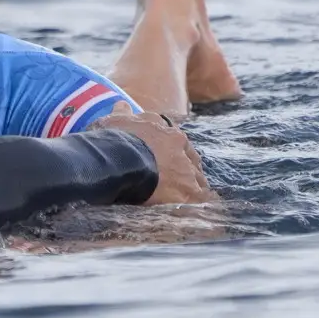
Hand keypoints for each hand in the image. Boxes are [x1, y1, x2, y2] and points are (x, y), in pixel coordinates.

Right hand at [92, 103, 215, 205]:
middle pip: (191, 161)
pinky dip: (202, 206)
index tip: (166, 161)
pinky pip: (204, 201)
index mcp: (169, 133)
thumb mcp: (114, 122)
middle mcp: (183, 150)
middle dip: (185, 171)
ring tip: (185, 201)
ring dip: (192, 189)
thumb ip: (121, 114)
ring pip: (198, 181)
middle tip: (176, 183)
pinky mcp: (189, 194)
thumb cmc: (114, 140)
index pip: (179, 142)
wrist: (117, 159)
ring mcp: (187, 172)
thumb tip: (122, 104)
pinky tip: (201, 212)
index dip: (173, 152)